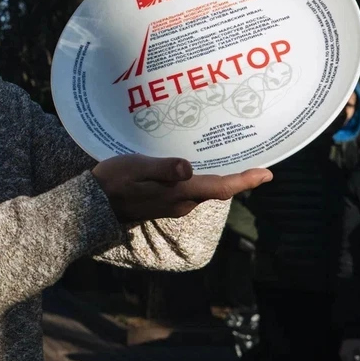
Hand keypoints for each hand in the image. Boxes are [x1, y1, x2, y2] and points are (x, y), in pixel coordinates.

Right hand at [90, 154, 271, 222]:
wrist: (91, 205)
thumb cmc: (112, 181)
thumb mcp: (136, 167)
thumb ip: (163, 168)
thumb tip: (189, 167)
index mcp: (179, 193)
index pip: (220, 188)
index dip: (245, 181)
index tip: (268, 173)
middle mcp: (181, 203)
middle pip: (216, 189)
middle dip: (234, 176)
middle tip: (248, 154)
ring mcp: (171, 206)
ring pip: (202, 190)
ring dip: (216, 176)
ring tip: (224, 154)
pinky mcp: (161, 204)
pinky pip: (189, 191)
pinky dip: (199, 179)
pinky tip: (192, 165)